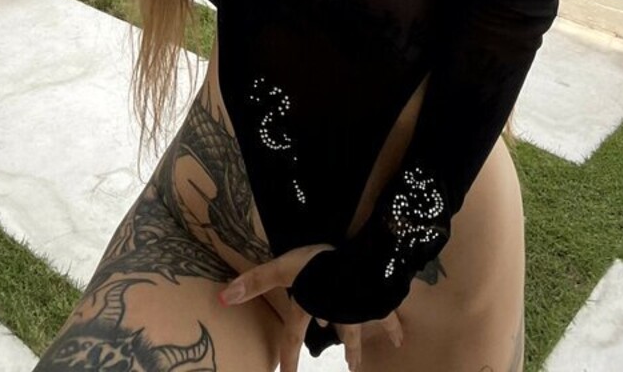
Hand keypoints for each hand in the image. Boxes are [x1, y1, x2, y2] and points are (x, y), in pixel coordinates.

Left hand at [218, 243, 403, 371]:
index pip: (293, 341)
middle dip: (340, 353)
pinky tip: (400, 340)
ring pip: (357, 330)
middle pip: (335, 336)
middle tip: (346, 370)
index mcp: (308, 309)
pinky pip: (386, 315)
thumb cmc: (318, 264)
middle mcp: (332, 314)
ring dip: (358, 347)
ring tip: (358, 363)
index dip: (288, 361)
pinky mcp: (376, 299)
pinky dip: (393, 328)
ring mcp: (356, 309)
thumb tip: (221, 298)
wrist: (358, 262)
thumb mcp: (282, 268)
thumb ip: (255, 281)